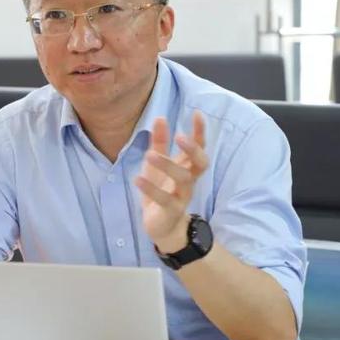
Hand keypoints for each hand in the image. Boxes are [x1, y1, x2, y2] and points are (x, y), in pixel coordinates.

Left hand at [134, 111, 208, 252]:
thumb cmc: (162, 189)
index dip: (200, 131)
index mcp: (188, 167)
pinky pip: (164, 199)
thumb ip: (160, 143)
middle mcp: (189, 180)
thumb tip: (160, 118)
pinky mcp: (171, 211)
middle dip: (193, 149)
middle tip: (179, 136)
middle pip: (201, 163)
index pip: (200, 147)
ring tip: (150, 155)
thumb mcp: (158, 164)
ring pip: (183, 179)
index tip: (196, 113)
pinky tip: (138, 178)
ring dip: (167, 165)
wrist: (162, 225)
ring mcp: (182, 196)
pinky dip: (151, 188)